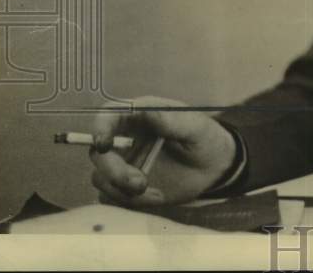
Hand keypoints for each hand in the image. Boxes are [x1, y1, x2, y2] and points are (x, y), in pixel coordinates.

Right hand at [88, 95, 236, 205]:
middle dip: (113, 171)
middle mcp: (126, 139)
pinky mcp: (125, 187)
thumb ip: (170, 119)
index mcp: (140, 116)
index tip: (104, 144)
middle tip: (140, 183)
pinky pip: (112, 198)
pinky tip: (156, 196)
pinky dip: (130, 202)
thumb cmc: (204, 139)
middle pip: (98, 153)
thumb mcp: (195, 126)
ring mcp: (123, 164)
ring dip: (121, 189)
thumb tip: (145, 110)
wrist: (213, 168)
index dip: (100, 126)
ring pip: (101, 178)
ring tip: (152, 191)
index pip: (110, 114)